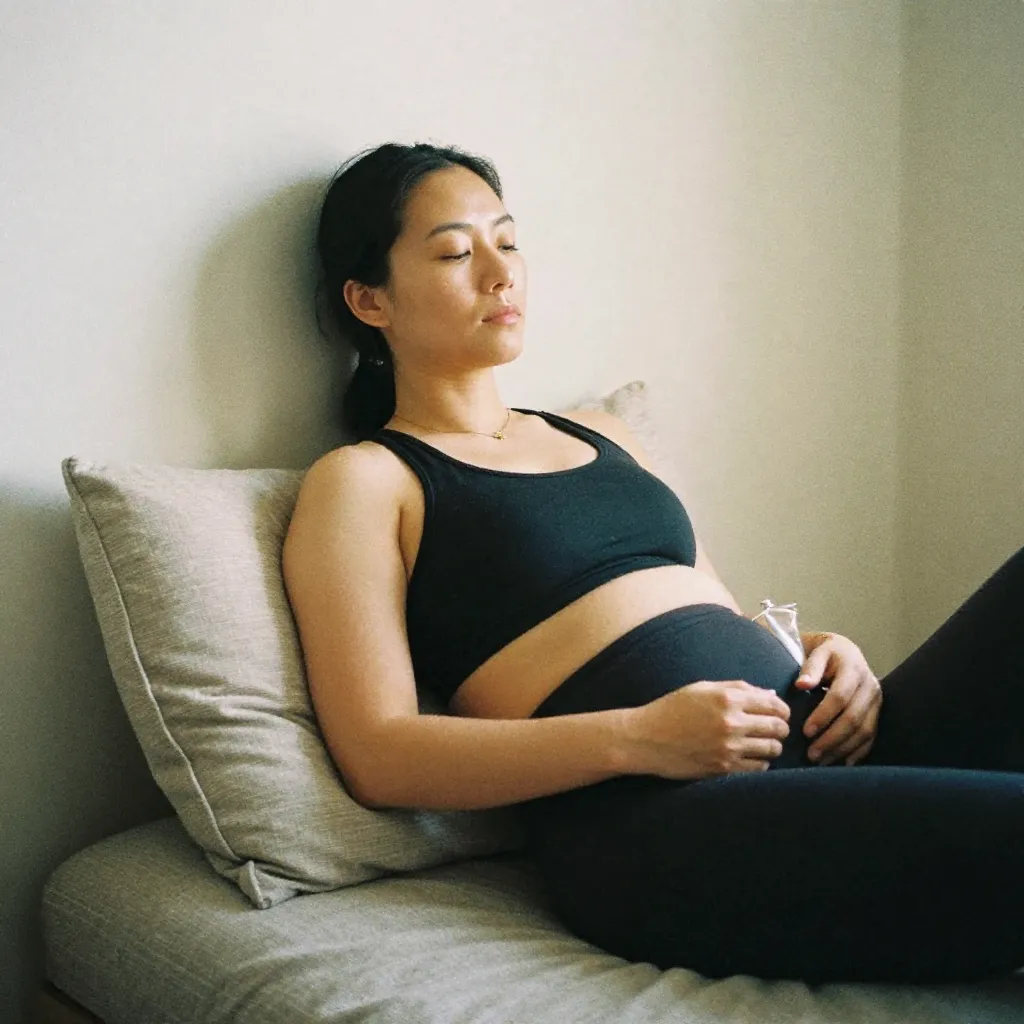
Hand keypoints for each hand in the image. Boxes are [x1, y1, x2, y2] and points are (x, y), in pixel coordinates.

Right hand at [622, 679, 790, 779]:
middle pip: (778, 728)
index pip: (774, 705)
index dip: (782, 710)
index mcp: (727, 699)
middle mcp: (731, 723)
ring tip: (762, 744)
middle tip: (775, 730)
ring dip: (771, 747)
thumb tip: (771, 695)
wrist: (645, 739)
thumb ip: (738, 688)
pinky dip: (760, 763)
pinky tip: (750, 757)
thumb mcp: (702, 688)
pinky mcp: (723, 768)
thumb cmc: (672, 709)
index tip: (779, 714)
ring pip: (772, 750)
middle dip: (781, 729)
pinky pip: (758, 769)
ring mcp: (728, 748)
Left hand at [794, 633, 881, 765]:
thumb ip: (810, 668)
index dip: (823, 716)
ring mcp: (877, 701)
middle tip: (811, 754)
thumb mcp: (816, 652)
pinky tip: (843, 762)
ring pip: (864, 731)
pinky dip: (858, 752)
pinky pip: (871, 737)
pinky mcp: (878, 712)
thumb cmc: (823, 653)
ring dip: (842, 749)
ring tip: (821, 760)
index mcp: (853, 668)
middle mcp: (870, 685)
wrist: (843, 651)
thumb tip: (801, 685)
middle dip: (832, 739)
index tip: (805, 731)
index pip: (840, 697)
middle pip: (854, 718)